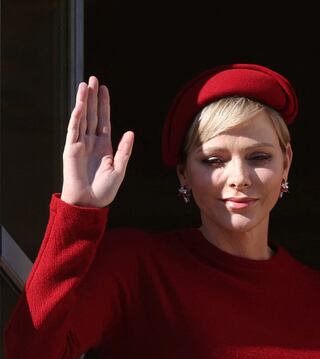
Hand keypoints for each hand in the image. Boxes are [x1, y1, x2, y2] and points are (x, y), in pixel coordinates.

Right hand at [61, 76, 133, 206]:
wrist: (90, 203)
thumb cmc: (105, 190)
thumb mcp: (120, 169)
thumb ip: (124, 150)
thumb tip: (130, 132)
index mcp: (104, 145)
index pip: (103, 120)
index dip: (104, 104)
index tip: (103, 88)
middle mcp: (91, 142)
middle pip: (92, 114)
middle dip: (93, 97)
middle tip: (93, 78)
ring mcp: (80, 144)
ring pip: (82, 118)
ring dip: (84, 101)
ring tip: (85, 85)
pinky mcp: (71, 149)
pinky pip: (74, 130)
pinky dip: (77, 116)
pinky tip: (80, 104)